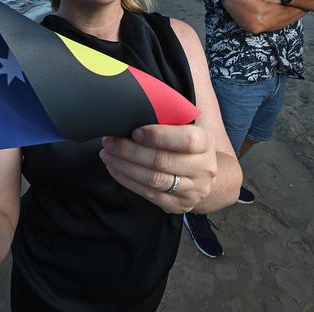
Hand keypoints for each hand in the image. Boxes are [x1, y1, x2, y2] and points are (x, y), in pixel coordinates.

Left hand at [100, 125, 216, 212]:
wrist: (204, 175)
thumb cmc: (184, 145)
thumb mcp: (184, 128)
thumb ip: (166, 119)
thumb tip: (132, 108)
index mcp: (205, 143)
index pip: (186, 139)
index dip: (158, 136)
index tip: (134, 131)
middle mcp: (203, 168)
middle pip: (162, 161)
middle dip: (129, 151)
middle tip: (109, 142)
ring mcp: (193, 190)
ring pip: (153, 180)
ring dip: (124, 167)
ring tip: (107, 155)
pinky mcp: (179, 205)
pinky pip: (149, 195)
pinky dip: (128, 181)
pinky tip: (115, 169)